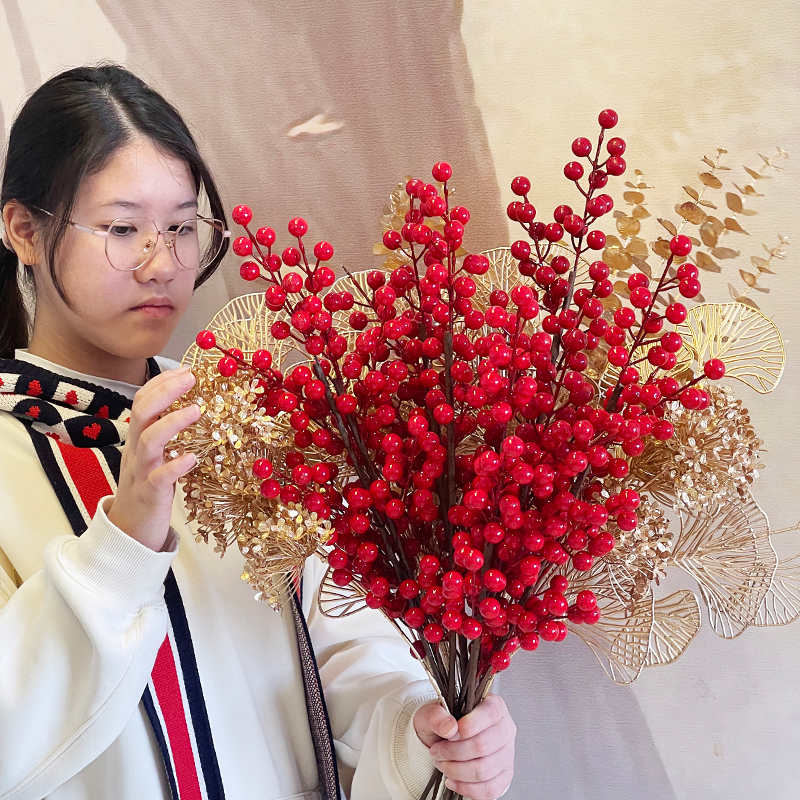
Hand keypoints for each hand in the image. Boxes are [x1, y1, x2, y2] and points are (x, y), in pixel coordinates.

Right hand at [107, 367, 199, 550]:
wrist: (130, 531)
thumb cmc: (148, 488)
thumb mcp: (154, 456)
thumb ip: (165, 434)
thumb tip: (190, 406)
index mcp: (137, 439)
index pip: (142, 401)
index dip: (161, 383)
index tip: (186, 369)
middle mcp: (136, 451)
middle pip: (141, 413)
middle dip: (165, 391)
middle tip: (191, 378)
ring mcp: (141, 472)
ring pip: (148, 441)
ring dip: (172, 422)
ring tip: (197, 410)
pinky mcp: (149, 495)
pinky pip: (159, 478)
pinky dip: (175, 466)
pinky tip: (192, 458)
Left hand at [414, 694, 515, 798]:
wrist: (444, 739)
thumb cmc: (443, 722)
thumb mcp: (431, 712)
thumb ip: (436, 715)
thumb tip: (449, 727)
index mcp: (494, 705)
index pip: (490, 714)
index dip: (467, 727)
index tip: (449, 735)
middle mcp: (505, 728)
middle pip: (484, 745)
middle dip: (454, 753)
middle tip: (437, 752)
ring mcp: (507, 753)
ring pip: (484, 770)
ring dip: (457, 771)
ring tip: (442, 764)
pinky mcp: (504, 775)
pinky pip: (489, 789)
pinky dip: (467, 788)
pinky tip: (453, 780)